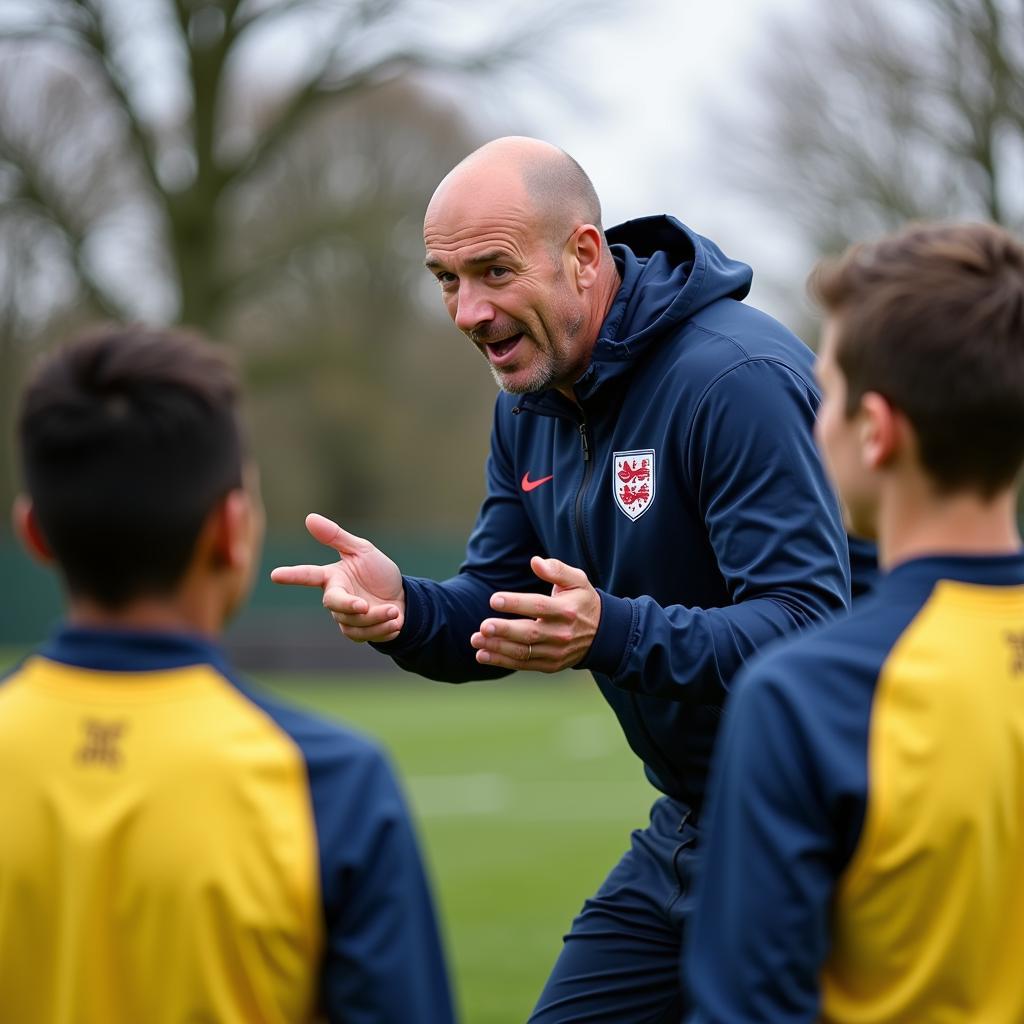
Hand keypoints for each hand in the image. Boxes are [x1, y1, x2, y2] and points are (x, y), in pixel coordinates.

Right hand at [270, 513, 405, 642]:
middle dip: (349, 606)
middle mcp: (336, 598)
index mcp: (333, 577)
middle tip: (365, 606)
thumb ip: (336, 537)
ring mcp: (345, 617)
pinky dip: (382, 628)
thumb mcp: (363, 550)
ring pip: (351, 621)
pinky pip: (362, 635)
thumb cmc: (380, 573)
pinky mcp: (357, 633)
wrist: (404, 599)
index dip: (293, 575)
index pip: (309, 575)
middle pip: (333, 603)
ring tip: (394, 612)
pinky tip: (395, 622)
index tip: (275, 575)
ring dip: (376, 618)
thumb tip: (309, 517)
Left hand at [470, 556, 600, 671]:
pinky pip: (523, 664)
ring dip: (497, 647)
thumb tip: (535, 561)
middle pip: (529, 633)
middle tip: (483, 626)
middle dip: (504, 630)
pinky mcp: (550, 664)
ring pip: (523, 651)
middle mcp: (561, 633)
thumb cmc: (582, 601)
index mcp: (567, 610)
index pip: (538, 606)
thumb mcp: (577, 580)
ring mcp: (556, 652)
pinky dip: (502, 661)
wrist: (603, 634)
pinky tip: (482, 655)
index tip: (493, 599)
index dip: (515, 603)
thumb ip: (557, 569)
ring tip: (476, 640)